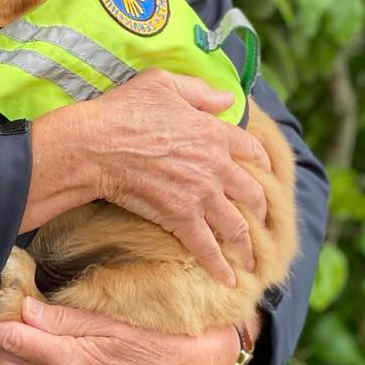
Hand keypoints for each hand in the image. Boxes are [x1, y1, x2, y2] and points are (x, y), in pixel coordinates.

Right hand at [78, 69, 271, 287]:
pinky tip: (227, 281)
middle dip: (260, 210)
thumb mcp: (163, 83)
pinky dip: (219, 267)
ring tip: (251, 261)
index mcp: (214, 132)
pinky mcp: (182, 218)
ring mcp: (201, 194)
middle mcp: (216, 166)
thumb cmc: (124, 110)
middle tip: (260, 222)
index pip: (251, 148)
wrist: (99, 145)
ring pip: (236, 225)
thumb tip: (228, 98)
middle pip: (252, 192)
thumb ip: (199, 91)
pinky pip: (207, 248)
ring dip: (246, 246)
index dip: (261, 163)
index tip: (266, 174)